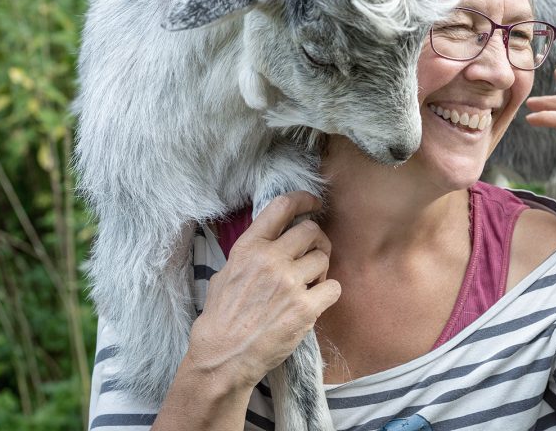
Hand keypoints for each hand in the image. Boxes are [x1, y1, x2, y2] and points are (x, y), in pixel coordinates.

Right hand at [185, 191, 340, 393]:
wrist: (223, 357)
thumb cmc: (222, 317)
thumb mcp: (226, 272)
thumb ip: (251, 252)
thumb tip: (273, 236)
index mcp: (249, 248)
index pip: (282, 207)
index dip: (304, 199)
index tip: (314, 203)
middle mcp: (270, 260)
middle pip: (311, 231)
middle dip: (317, 240)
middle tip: (314, 255)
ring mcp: (289, 283)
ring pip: (323, 258)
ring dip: (321, 270)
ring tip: (308, 284)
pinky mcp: (305, 308)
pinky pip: (334, 287)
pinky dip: (328, 293)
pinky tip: (315, 301)